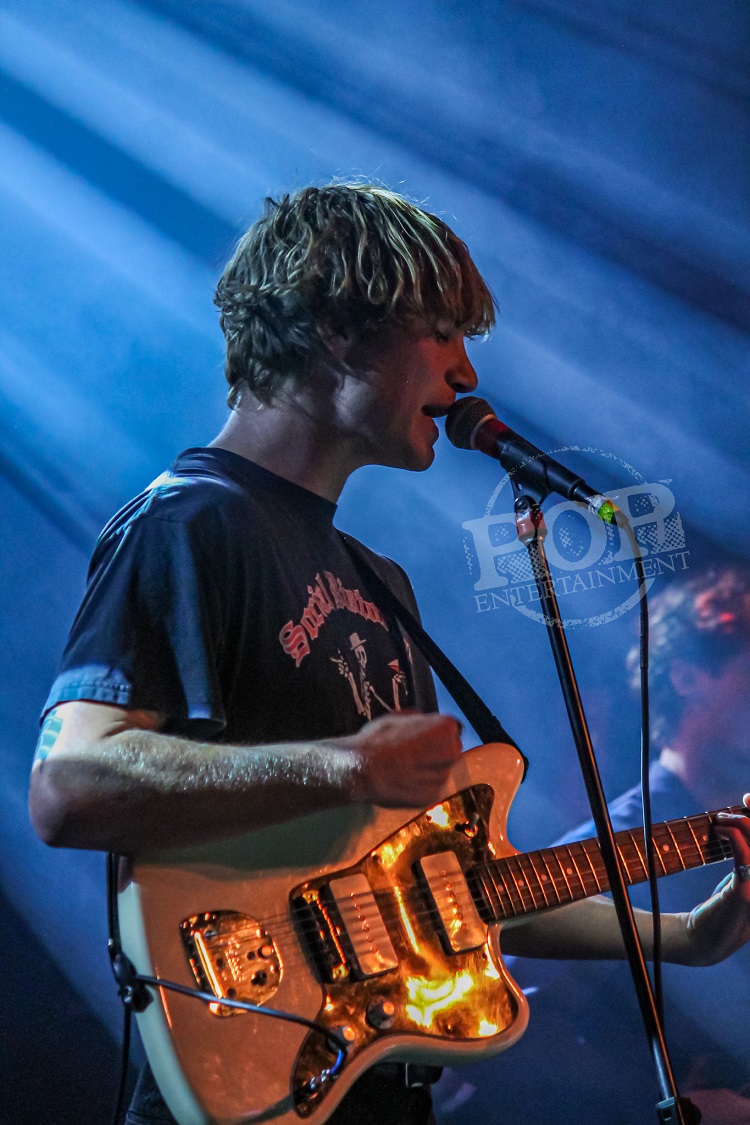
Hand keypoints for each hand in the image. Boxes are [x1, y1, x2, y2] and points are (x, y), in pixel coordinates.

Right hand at [342, 711, 463, 807]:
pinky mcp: (433, 796)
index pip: (451, 729)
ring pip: (440, 771)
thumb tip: (421, 720)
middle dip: (436, 752)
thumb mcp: (396, 717)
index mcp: (446, 728)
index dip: (435, 732)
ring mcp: (443, 776)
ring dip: (427, 770)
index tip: (421, 736)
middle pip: (450, 750)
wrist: (363, 771)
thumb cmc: (378, 740)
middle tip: (413, 753)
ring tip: (403, 769)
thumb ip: (416, 719)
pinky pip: (429, 788)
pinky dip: (420, 786)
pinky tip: (402, 782)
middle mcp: (452, 752)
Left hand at [683, 795, 749, 965]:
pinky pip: (745, 855)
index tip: (748, 800)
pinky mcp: (747, 893)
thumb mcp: (744, 879)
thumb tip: (745, 820)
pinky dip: (732, 836)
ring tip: (722, 820)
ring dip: (741, 823)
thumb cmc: (722, 909)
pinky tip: (720, 831)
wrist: (704, 940)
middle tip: (743, 801)